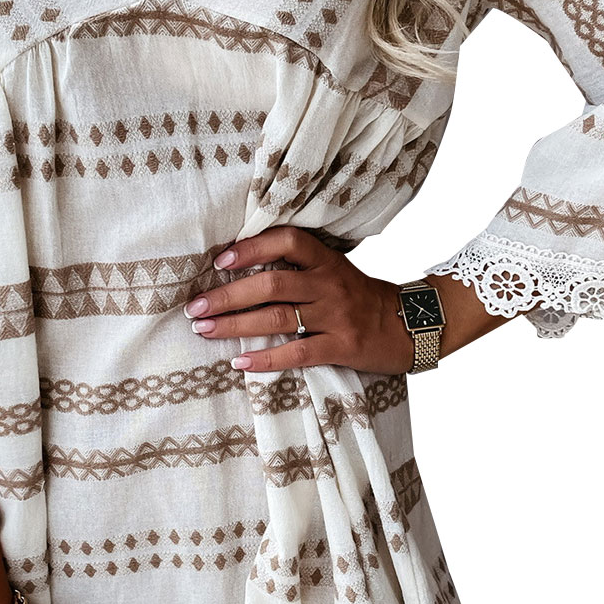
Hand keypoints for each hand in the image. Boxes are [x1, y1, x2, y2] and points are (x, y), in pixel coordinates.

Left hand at [182, 225, 415, 374]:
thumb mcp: (334, 271)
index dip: (252, 248)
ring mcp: (336, 316)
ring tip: (204, 330)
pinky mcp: (341, 346)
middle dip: (227, 296)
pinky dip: (266, 359)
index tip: (220, 261)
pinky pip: (298, 353)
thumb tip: (239, 268)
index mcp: (325, 260)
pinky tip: (240, 362)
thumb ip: (297, 267)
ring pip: (278, 318)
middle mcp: (329, 284)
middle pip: (271, 284)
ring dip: (235, 325)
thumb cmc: (359, 298)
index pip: (287, 241)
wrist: (409, 325)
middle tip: (195, 307)